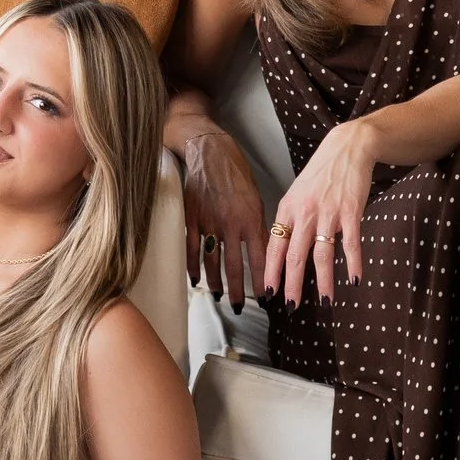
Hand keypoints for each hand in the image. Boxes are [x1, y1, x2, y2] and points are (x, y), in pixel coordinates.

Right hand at [175, 117, 266, 309]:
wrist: (209, 151)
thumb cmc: (236, 172)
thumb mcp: (255, 196)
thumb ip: (257, 223)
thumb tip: (263, 248)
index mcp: (252, 218)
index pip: (261, 257)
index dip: (263, 279)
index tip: (267, 296)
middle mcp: (231, 224)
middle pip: (236, 265)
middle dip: (239, 290)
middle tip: (240, 307)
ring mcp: (210, 222)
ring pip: (213, 261)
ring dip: (217, 282)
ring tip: (220, 297)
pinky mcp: (192, 218)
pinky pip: (193, 249)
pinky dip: (193, 266)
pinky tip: (196, 280)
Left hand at [264, 119, 379, 308]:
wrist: (347, 148)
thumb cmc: (321, 174)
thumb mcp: (297, 194)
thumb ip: (290, 221)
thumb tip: (282, 251)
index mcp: (287, 209)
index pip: (274, 247)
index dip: (271, 273)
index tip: (268, 294)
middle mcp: (304, 213)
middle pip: (294, 256)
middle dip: (292, 285)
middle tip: (291, 307)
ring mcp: (328, 213)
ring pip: (322, 255)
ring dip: (323, 282)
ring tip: (325, 301)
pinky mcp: (351, 211)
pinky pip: (350, 244)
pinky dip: (353, 264)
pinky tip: (354, 280)